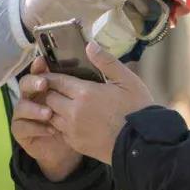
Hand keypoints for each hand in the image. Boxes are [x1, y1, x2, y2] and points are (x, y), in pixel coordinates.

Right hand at [11, 57, 82, 181]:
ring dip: (34, 108)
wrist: (68, 151)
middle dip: (33, 83)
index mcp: (46, 86)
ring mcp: (25, 114)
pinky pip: (21, 127)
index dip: (39, 65)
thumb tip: (91, 47)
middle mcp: (33, 97)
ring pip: (21, 106)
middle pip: (25, 84)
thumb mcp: (88, 99)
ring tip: (49, 113)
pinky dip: (35, 128)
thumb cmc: (78, 122)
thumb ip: (89, 76)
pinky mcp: (21, 131)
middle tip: (43, 84)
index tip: (42, 61)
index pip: (40, 71)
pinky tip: (50, 130)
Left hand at [42, 42, 153, 163]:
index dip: (49, 75)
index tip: (47, 72)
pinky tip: (69, 119)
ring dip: (52, 108)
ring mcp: (73, 130)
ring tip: (60, 102)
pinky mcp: (76, 144)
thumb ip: (106, 62)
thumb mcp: (127, 81)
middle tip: (54, 87)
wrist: (141, 144)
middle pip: (49, 98)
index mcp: (84, 93)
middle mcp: (73, 112)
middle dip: (49, 91)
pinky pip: (59, 131)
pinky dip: (60, 124)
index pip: (56, 80)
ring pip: (50, 115)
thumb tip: (90, 45)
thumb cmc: (137, 110)